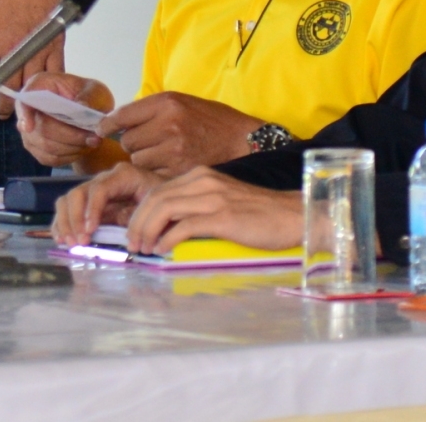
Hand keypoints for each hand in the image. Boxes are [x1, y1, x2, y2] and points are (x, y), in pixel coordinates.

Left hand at [0, 0, 68, 121]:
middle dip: (3, 106)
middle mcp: (15, 48)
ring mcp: (37, 47)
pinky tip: (46, 97)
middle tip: (1, 114)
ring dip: (25, 103)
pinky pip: (54, 73)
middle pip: (8, 88)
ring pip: (31, 86)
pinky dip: (50, 87)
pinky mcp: (55, 43)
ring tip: (22, 112)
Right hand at [14, 73, 125, 170]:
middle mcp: (30, 108)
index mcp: (41, 85)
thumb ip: (89, 97)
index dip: (25, 113)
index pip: (25, 99)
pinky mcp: (36, 148)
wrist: (93, 118)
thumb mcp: (95, 91)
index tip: (29, 127)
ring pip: (46, 146)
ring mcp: (30, 130)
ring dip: (72, 147)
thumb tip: (82, 107)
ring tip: (93, 141)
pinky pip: (50, 158)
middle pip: (40, 128)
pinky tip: (83, 148)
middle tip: (94, 137)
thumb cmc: (90, 98)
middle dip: (69, 135)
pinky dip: (70, 156)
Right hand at [51, 161, 159, 246]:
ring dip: (65, 223)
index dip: (92, 209)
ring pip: (68, 200)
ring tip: (70, 243)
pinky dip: (61, 225)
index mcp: (123, 176)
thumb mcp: (156, 206)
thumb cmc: (163, 201)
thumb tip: (124, 233)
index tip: (90, 231)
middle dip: (75, 219)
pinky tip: (62, 239)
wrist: (167, 197)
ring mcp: (94, 191)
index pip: (99, 189)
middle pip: (78, 193)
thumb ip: (139, 217)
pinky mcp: (89, 204)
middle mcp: (104, 180)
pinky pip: (67, 210)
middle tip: (79, 242)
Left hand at [104, 91, 261, 178]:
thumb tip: (117, 121)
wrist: (241, 139)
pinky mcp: (179, 171)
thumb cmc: (211, 119)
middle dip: (133, 143)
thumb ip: (151, 110)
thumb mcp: (181, 101)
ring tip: (161, 154)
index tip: (102, 130)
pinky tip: (169, 166)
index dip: (108, 125)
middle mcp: (168, 124)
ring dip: (144, 160)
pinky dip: (155, 172)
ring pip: (137, 160)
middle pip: (128, 141)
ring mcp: (174, 149)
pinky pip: (152, 174)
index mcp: (167, 103)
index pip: (123, 116)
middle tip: (148, 143)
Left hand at [123, 167, 304, 256]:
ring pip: (165, 208)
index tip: (135, 234)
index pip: (157, 190)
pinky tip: (164, 250)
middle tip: (134, 245)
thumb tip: (167, 228)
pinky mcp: (223, 216)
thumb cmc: (258, 214)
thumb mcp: (220, 201)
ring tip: (145, 249)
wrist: (292, 215)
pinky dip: (168, 239)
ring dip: (148, 231)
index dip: (140, 213)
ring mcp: (213, 197)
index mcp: (200, 176)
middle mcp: (203, 180)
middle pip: (155, 198)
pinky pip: (185, 226)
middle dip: (137, 223)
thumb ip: (195, 207)